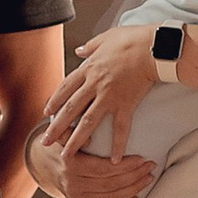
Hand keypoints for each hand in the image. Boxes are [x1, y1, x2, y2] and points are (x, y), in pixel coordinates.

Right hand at [40, 134, 153, 197]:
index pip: (103, 168)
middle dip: (134, 176)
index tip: (141, 159)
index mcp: (70, 165)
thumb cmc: (60, 145)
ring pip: (111, 197)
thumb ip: (71, 132)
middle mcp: (73, 184)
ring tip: (147, 179)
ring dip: (133, 189)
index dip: (125, 165)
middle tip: (150, 167)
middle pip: (110, 184)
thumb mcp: (62, 134)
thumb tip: (87, 139)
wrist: (44, 164)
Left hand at [42, 26, 158, 157]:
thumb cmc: (131, 39)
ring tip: (66, 156)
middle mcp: (94, 85)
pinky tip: (113, 160)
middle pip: (70, 109)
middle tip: (45, 141)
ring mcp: (109, 96)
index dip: (54, 101)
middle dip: (55, 127)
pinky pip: (120, 129)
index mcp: (88, 69)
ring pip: (87, 123)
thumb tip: (79, 50)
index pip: (65, 88)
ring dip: (75, 141)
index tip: (46, 113)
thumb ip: (90, 46)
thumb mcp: (106, 38)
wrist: (152, 47)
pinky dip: (117, 145)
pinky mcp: (126, 104)